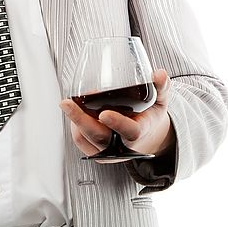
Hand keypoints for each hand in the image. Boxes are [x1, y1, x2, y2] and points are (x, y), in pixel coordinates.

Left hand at [59, 68, 174, 163]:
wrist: (146, 137)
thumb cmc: (150, 116)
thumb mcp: (160, 101)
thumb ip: (161, 87)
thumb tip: (160, 74)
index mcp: (140, 132)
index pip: (130, 131)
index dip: (117, 123)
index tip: (105, 114)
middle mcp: (123, 146)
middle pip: (100, 137)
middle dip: (81, 120)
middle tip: (67, 103)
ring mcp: (109, 152)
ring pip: (87, 140)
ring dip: (75, 121)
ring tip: (68, 104)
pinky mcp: (97, 153)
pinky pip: (82, 142)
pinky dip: (75, 127)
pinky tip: (73, 113)